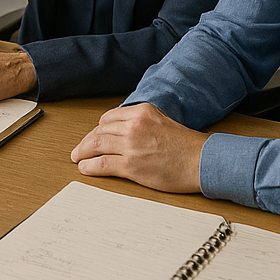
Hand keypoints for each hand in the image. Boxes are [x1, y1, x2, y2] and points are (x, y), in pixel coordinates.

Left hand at [70, 103, 207, 192]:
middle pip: (99, 131)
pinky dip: (90, 166)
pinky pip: (102, 164)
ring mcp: (131, 145)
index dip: (97, 129)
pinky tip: (85, 168)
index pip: (108, 118)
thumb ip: (141, 123)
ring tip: (78, 158)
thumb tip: (121, 131)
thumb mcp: (161, 121)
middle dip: (87, 141)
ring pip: (96, 145)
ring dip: (83, 152)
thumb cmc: (186, 146)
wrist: (201, 161)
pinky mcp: (131, 166)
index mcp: (141, 112)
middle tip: (80, 149)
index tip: (94, 136)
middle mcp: (133, 125)